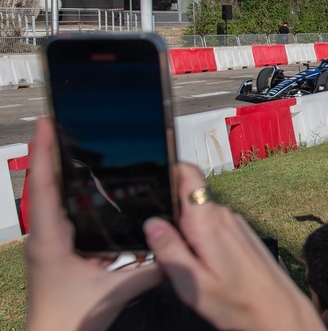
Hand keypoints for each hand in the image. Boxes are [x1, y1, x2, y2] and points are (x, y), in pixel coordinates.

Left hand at [26, 119, 163, 330]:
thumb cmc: (70, 320)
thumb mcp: (115, 293)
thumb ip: (149, 270)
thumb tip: (177, 250)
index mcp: (50, 240)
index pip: (45, 187)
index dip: (45, 152)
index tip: (46, 123)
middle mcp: (44, 236)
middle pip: (42, 184)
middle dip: (49, 151)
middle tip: (58, 122)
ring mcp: (47, 242)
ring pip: (47, 197)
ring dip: (54, 169)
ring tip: (65, 143)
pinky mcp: (54, 250)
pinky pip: (57, 211)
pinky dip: (63, 191)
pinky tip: (77, 184)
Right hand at [144, 166, 324, 330]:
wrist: (279, 312)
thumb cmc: (238, 303)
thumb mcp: (192, 283)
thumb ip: (169, 251)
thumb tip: (152, 224)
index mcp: (207, 221)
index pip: (188, 174)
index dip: (169, 169)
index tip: (152, 179)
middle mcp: (223, 215)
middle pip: (187, 200)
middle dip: (170, 218)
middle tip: (166, 252)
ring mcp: (235, 223)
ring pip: (199, 216)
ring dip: (187, 234)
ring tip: (190, 267)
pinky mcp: (241, 234)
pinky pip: (213, 227)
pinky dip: (202, 241)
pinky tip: (206, 268)